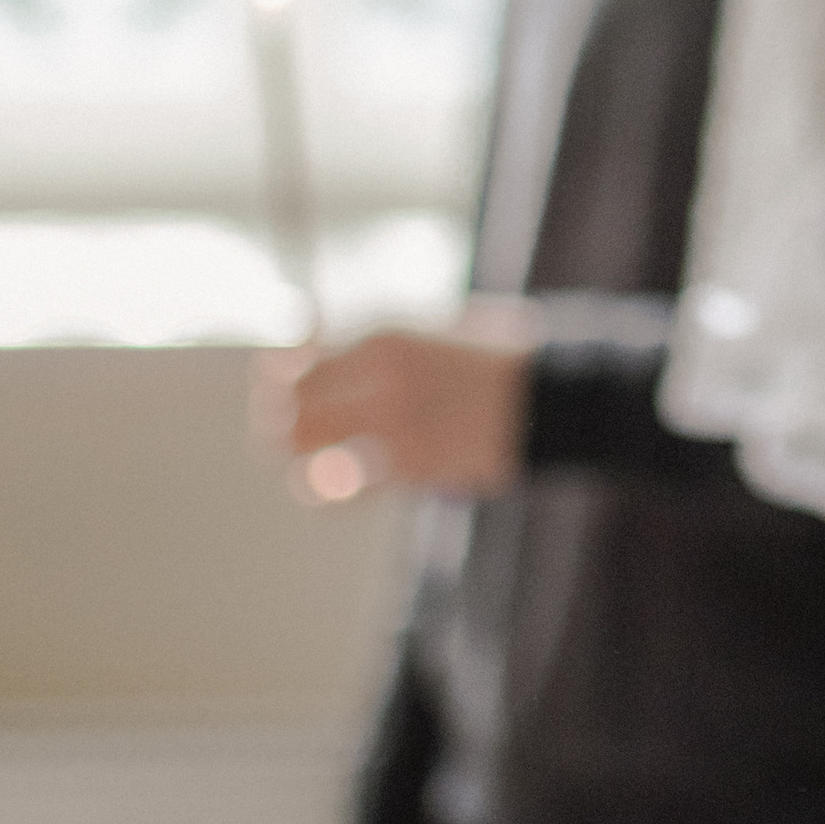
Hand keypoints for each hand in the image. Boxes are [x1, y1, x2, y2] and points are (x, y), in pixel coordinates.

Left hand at [255, 321, 528, 493]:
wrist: (548, 398)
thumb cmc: (495, 358)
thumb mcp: (434, 330)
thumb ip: (383, 346)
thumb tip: (325, 354)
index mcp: (384, 340)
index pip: (298, 362)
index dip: (277, 376)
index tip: (275, 383)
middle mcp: (379, 381)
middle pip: (292, 406)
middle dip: (278, 419)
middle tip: (279, 428)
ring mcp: (393, 427)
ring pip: (309, 449)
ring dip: (298, 457)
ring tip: (303, 462)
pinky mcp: (411, 469)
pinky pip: (345, 490)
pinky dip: (328, 493)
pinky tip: (329, 490)